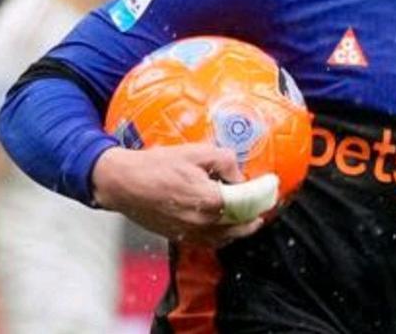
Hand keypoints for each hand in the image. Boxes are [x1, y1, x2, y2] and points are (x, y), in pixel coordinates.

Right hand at [91, 143, 265, 246]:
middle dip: (254, 216)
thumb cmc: (158, 165)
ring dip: (240, 230)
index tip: (271, 188)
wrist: (123, 183)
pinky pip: (208, 242)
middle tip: (264, 206)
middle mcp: (202, 223)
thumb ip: (226, 161)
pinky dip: (221, 237)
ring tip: (250, 220)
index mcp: (211, 201)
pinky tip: (224, 228)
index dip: (262, 196)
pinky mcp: (178, 237)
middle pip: (239, 225)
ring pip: (225, 238)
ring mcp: (190, 233)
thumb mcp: (197, 152)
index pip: (247, 204)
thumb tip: (239, 176)